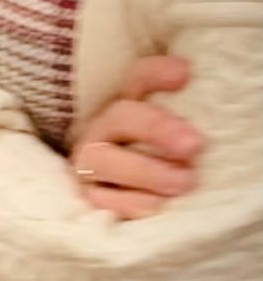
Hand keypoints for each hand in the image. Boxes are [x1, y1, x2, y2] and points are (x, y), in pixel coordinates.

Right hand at [69, 56, 200, 218]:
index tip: (183, 75)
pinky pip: (102, 201)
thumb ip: (186, 113)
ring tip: (185, 182)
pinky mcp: (87, 198)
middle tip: (193, 145)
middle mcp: (102, 130)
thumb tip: (191, 82)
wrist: (133, 202)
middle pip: (120, 117)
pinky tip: (159, 205)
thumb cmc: (163, 165)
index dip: (157, 74)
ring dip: (147, 172)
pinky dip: (131, 203)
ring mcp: (89, 165)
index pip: (138, 79)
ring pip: (104, 161)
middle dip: (156, 128)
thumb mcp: (176, 136)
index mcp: (127, 106)